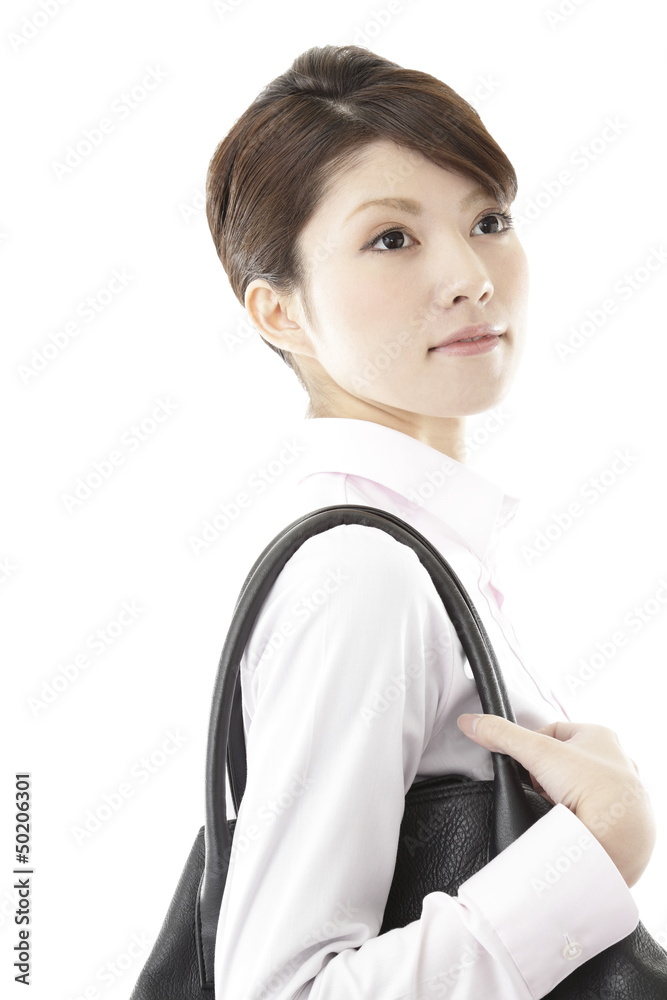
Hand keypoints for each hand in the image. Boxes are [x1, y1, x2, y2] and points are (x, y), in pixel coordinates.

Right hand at [457, 713, 656, 887]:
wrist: (621, 838)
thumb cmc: (595, 786)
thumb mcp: (540, 751)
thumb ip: (502, 735)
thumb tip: (470, 722)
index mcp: (600, 736)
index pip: (553, 731)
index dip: (532, 746)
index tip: (525, 762)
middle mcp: (612, 763)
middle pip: (559, 763)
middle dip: (544, 777)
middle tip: (542, 788)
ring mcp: (613, 794)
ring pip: (569, 791)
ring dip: (556, 800)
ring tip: (553, 810)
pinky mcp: (612, 823)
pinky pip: (580, 816)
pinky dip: (567, 821)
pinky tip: (562, 827)